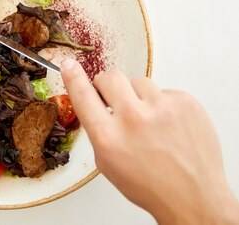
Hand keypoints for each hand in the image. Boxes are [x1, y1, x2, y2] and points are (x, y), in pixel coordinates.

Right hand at [61, 60, 238, 224]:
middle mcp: (133, 119)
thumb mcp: (109, 164)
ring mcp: (162, 107)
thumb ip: (99, 131)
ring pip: (139, 82)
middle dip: (109, 86)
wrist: (193, 198)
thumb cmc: (150, 185)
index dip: (73, 77)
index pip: (83, 95)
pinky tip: (170, 126)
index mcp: (109, 138)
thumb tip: (94, 100)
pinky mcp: (184, 102)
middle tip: (116, 99)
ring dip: (140, 97)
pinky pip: (164, 91)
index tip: (68, 64)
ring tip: (151, 122)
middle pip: (110, 77)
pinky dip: (164, 105)